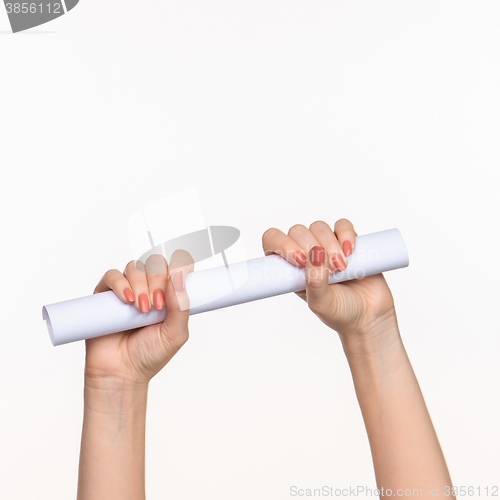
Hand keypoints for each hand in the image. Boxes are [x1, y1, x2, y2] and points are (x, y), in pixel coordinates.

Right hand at [84, 250, 193, 385]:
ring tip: (141, 309)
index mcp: (169, 294)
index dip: (178, 268)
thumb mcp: (176, 333)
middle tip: (156, 305)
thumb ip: (181, 306)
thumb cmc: (149, 354)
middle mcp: (148, 288)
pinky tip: (127, 300)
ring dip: (140, 284)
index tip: (178, 281)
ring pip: (135, 267)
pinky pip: (111, 276)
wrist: (122, 373)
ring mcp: (127, 290)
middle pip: (155, 263)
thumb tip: (180, 276)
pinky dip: (120, 283)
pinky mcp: (105, 295)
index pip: (176, 267)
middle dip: (158, 280)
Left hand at [262, 219, 398, 347]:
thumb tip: (314, 252)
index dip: (283, 244)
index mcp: (289, 267)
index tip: (299, 260)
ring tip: (342, 267)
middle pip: (297, 231)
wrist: (370, 316)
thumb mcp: (320, 303)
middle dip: (311, 247)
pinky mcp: (346, 241)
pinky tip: (350, 252)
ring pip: (318, 227)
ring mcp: (325, 245)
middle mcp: (305, 253)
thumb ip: (314, 281)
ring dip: (330, 245)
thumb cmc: (339, 313)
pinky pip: (342, 225)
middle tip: (329, 271)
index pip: (272, 241)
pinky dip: (346, 235)